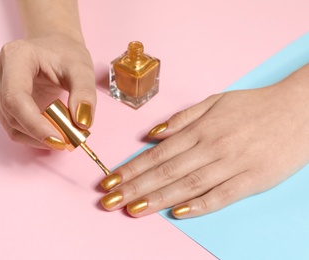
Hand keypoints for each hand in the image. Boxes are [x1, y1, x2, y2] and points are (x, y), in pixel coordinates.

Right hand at [0, 33, 95, 149]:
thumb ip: (85, 94)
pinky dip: (33, 136)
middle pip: (12, 115)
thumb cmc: (66, 54)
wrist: (54, 48)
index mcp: (15, 55)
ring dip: (38, 137)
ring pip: (11, 125)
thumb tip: (82, 123)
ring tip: (64, 135)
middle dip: (41, 133)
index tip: (60, 141)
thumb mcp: (82, 69)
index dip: (35, 125)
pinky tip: (53, 132)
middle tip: (70, 140)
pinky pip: (13, 127)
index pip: (16, 99)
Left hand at [100, 64, 308, 217]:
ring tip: (132, 209)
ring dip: (157, 199)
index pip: (157, 154)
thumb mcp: (215, 101)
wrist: (299, 109)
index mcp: (201, 129)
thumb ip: (182, 118)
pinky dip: (199, 205)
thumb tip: (151, 134)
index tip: (110, 181)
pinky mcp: (253, 179)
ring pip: (187, 185)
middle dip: (134, 188)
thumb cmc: (254, 105)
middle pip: (165, 171)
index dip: (131, 169)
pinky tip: (178, 213)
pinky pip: (222, 195)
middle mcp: (212, 146)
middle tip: (109, 201)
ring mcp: (232, 164)